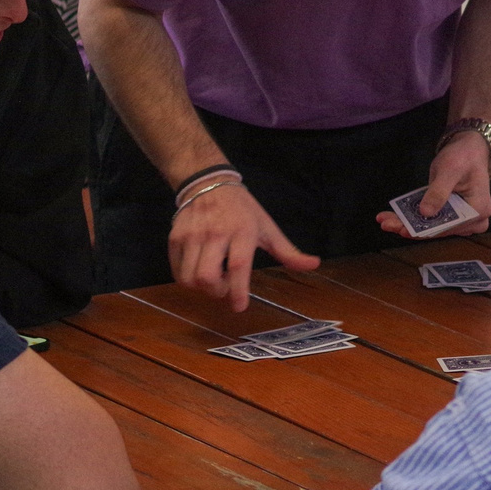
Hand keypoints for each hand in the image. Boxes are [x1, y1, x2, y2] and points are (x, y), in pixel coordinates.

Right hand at [170, 178, 318, 309]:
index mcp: (242, 232)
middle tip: (226, 287)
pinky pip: (177, 271)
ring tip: (213, 278)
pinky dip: (187, 279)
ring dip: (202, 288)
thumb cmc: (242, 209)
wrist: (207, 183)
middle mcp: (215, 233)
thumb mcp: (267, 227)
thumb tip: (314, 264)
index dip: (238, 291)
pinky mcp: (175, 237)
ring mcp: (192, 236)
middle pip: (207, 277)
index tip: (239, 307)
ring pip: (189, 278)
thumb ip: (288, 251)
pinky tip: (199, 271)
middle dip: (217, 292)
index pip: (239, 266)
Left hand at [376, 131, 490, 239]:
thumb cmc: (463, 156)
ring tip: (386, 221)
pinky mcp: (455, 216)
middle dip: (411, 227)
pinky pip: (435, 220)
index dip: (423, 229)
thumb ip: (438, 192)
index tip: (400, 228)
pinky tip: (396, 217)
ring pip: (434, 227)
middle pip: (439, 229)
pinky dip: (416, 219)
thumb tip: (425, 213)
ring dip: (410, 224)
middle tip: (386, 224)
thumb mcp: (449, 170)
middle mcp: (475, 222)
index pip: (447, 226)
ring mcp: (466, 221)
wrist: (470, 148)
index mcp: (478, 211)